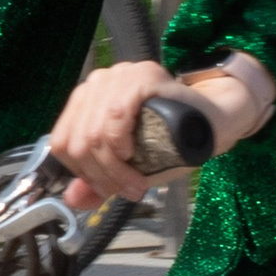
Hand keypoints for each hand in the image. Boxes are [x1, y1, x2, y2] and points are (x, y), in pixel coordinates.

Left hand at [47, 56, 265, 209]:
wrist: (213, 122)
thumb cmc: (172, 141)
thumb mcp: (129, 166)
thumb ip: (98, 180)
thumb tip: (72, 198)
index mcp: (88, 100)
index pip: (61, 140)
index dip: (81, 173)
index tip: (107, 190)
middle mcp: (98, 83)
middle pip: (75, 141)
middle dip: (100, 176)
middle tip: (127, 190)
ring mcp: (119, 76)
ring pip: (92, 134)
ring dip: (114, 169)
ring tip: (136, 183)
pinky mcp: (140, 76)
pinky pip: (114, 118)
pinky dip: (121, 145)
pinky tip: (134, 155)